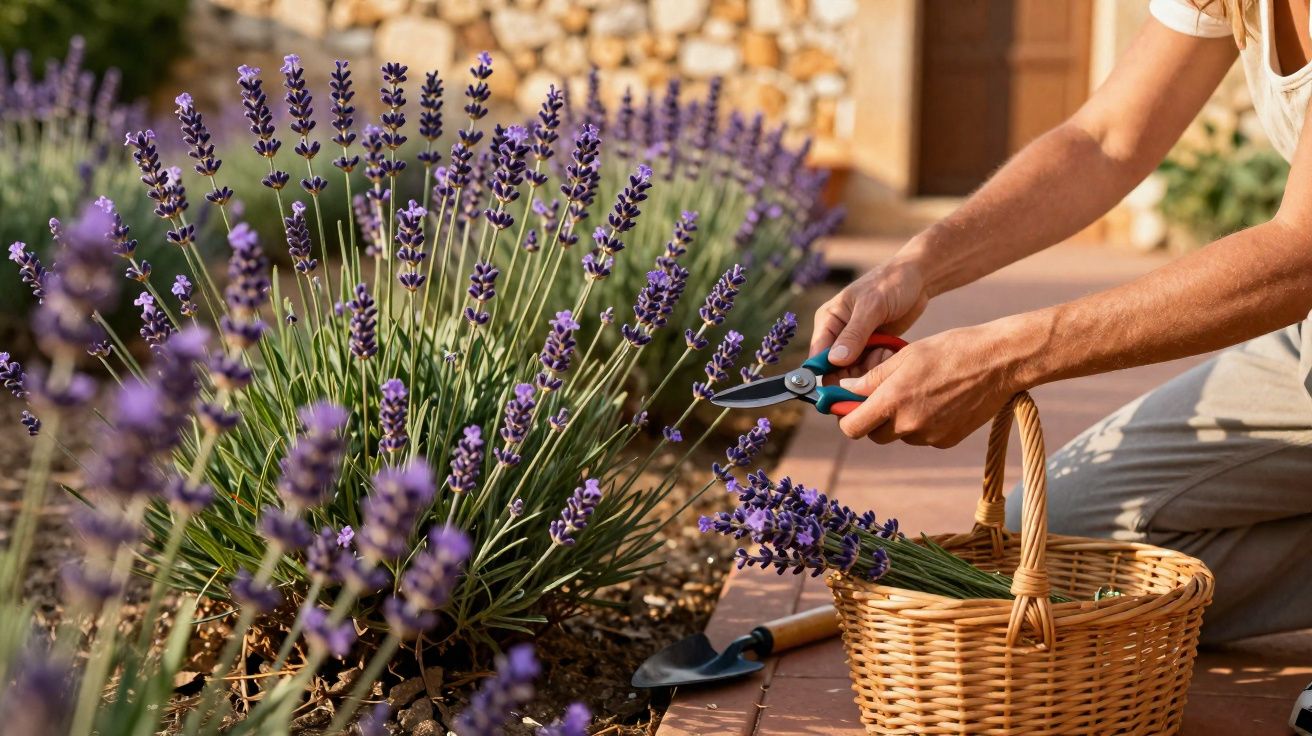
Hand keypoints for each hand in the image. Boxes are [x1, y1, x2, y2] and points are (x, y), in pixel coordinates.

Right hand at [810, 254, 928, 381]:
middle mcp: (837, 333)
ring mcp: (855, 342)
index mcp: (828, 320)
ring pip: (854, 371)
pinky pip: (870, 367)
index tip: (843, 386)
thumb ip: (854, 334)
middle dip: (854, 373)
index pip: (818, 355)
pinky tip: (890, 350)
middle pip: (835, 369)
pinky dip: (880, 364)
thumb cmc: (891, 283)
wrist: (917, 278)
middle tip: (874, 362)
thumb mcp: (872, 306)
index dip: (826, 373)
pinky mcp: (872, 346)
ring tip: (885, 351)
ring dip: (870, 368)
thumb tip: (835, 360)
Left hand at [834, 322, 1025, 447]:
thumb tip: (847, 390)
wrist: (998, 363)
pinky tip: (937, 400)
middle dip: (873, 418)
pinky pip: (923, 437)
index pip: (852, 428)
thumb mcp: (905, 356)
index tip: (848, 406)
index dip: (846, 418)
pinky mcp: (947, 441)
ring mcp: (929, 436)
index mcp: (893, 401)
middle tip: (884, 394)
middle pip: (875, 434)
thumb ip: (872, 378)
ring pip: (900, 434)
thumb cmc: (950, 350)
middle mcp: (909, 425)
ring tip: (918, 391)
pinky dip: (923, 423)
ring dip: (899, 420)